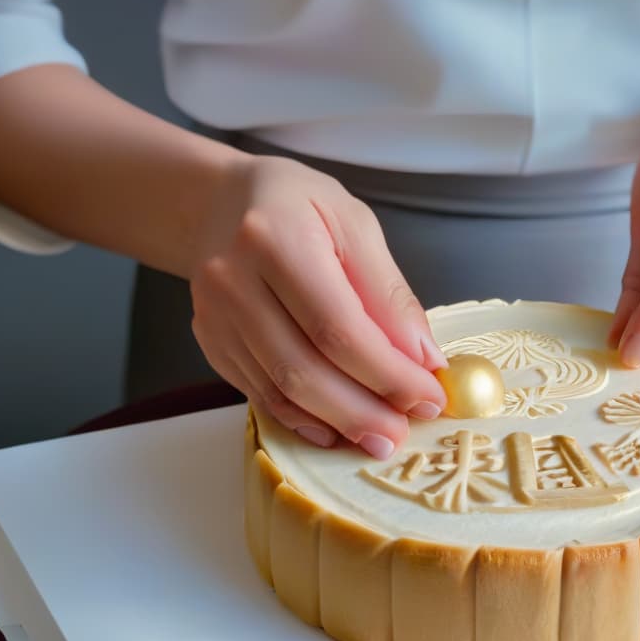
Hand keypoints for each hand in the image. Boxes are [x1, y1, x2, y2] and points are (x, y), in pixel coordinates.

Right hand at [189, 155, 447, 457]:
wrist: (219, 203)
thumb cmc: (296, 204)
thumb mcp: (354, 224)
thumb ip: (387, 292)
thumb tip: (422, 357)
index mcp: (274, 238)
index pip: (336, 326)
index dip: (387, 372)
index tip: (428, 396)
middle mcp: (233, 281)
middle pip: (303, 368)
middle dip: (362, 410)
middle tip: (404, 432)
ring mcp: (215, 317)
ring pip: (279, 390)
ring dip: (335, 422)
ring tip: (379, 437)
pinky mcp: (211, 342)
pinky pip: (259, 394)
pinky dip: (302, 418)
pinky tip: (336, 428)